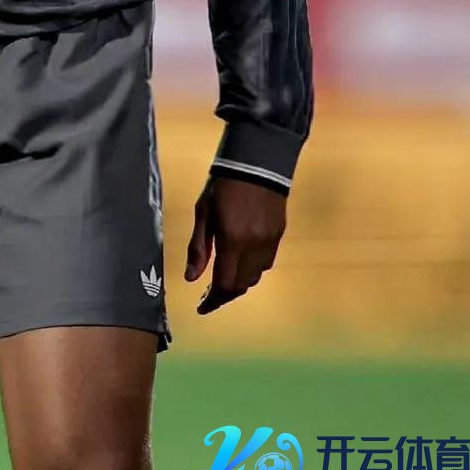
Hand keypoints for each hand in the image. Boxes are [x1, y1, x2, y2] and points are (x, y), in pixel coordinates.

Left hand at [184, 174, 285, 314]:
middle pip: (241, 285)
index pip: (225, 284)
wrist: (256, 162)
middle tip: (209, 294)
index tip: (201, 307)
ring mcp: (269, 241)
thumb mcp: (203, 213)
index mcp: (232, 240)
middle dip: (224, 294)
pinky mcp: (279, 235)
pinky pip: (266, 263)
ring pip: (256, 277)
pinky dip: (252, 268)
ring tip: (223, 276)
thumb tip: (191, 279)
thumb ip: (198, 248)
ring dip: (239, 282)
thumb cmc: (222, 185)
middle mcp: (254, 246)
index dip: (213, 300)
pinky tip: (241, 260)